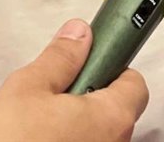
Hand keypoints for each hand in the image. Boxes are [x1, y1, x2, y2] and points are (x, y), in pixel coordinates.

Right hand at [0, 19, 148, 141]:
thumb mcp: (29, 87)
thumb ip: (60, 58)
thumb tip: (79, 34)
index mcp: (112, 117)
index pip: (134, 83)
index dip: (111, 67)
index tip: (87, 61)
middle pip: (115, 110)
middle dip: (88, 95)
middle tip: (54, 92)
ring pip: (97, 133)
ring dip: (75, 122)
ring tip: (39, 121)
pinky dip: (67, 141)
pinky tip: (38, 140)